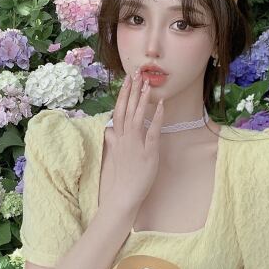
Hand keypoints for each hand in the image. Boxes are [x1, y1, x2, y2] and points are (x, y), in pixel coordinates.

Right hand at [108, 73, 163, 212]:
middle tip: (136, 73)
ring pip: (137, 117)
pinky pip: (152, 132)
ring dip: (142, 100)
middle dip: (132, 91)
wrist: (124, 194)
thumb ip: (112, 140)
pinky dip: (156, 118)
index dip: (123, 94)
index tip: (127, 80)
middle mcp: (125, 138)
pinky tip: (160, 106)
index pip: (119, 111)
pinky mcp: (147, 153)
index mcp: (118, 137)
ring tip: (147, 84)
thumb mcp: (115, 155)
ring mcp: (135, 145)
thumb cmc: (123, 175)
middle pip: (127, 110)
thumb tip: (108, 130)